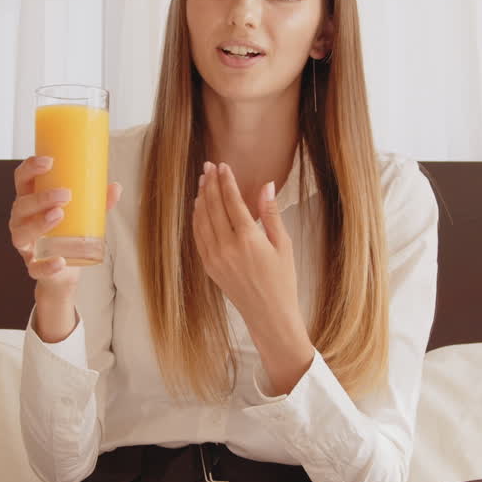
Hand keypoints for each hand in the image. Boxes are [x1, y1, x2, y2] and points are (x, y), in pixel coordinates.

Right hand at [9, 156, 121, 292]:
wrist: (64, 270)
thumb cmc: (68, 233)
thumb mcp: (82, 215)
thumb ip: (97, 202)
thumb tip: (116, 187)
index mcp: (30, 201)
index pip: (22, 180)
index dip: (31, 168)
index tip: (49, 161)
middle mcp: (21, 221)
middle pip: (21, 205)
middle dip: (41, 198)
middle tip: (66, 194)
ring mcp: (25, 245)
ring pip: (21, 233)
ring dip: (39, 224)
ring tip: (59, 215)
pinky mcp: (33, 266)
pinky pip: (35, 268)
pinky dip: (46, 265)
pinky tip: (59, 261)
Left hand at [192, 162, 313, 392]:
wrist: (269, 315)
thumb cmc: (282, 281)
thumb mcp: (284, 245)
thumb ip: (271, 214)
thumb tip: (267, 186)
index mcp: (248, 239)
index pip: (232, 201)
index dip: (226, 181)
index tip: (223, 166)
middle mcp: (227, 247)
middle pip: (213, 207)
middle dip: (211, 184)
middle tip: (209, 167)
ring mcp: (215, 258)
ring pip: (202, 220)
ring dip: (201, 198)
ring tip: (203, 182)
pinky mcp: (209, 267)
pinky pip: (198, 236)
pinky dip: (197, 218)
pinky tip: (200, 207)